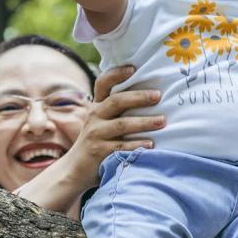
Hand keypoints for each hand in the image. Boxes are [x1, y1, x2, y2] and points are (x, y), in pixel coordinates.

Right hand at [61, 65, 161, 186]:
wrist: (74, 169)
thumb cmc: (97, 141)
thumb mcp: (101, 121)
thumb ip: (117, 109)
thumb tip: (151, 94)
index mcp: (97, 106)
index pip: (103, 83)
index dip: (116, 74)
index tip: (133, 68)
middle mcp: (95, 116)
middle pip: (117, 101)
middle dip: (139, 97)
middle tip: (158, 96)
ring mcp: (96, 134)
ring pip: (122, 125)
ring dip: (144, 122)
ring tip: (163, 121)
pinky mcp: (99, 152)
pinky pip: (121, 147)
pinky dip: (137, 145)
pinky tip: (151, 145)